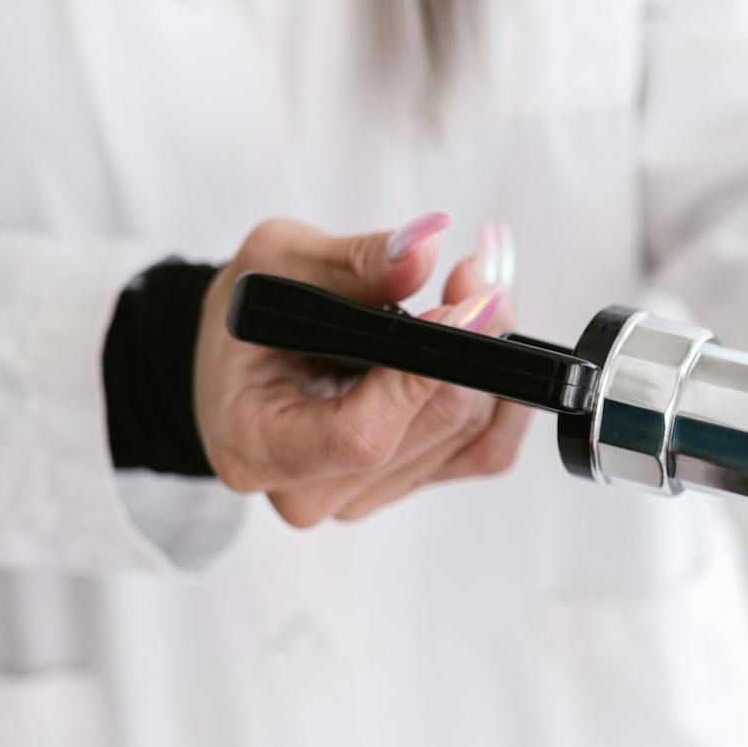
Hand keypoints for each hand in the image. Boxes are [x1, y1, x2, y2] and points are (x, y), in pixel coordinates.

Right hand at [194, 214, 528, 525]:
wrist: (246, 351)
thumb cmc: (249, 310)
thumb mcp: (275, 260)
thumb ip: (352, 261)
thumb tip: (424, 249)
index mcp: (256, 448)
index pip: (361, 435)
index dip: (420, 374)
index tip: (462, 306)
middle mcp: (311, 492)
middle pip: (429, 427)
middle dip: (471, 346)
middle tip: (482, 273)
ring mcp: (363, 497)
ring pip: (467, 433)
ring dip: (489, 360)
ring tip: (474, 292)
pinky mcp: (407, 485)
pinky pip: (485, 450)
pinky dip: (501, 395)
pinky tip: (486, 343)